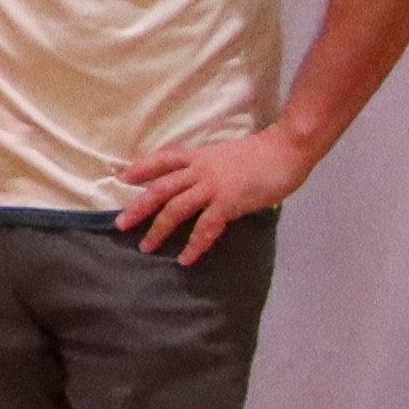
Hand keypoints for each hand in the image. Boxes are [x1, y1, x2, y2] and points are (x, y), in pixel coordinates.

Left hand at [117, 126, 313, 263]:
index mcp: (199, 156)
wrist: (287, 149)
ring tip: (146, 247)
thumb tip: (197, 186)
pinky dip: (194, 245)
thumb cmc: (262, 153)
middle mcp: (200, 170)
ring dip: (159, 230)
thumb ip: (209, 169)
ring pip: (176, 209)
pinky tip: (185, 258)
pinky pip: (206, 227)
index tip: (123, 178)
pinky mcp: (229, 202)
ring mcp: (213, 186)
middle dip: (138, 207)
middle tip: (120, 224)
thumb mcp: (225, 156)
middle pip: (160, 188)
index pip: (163, 159)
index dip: (142, 168)